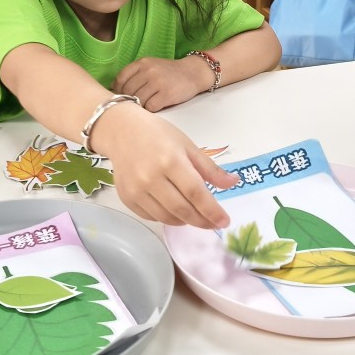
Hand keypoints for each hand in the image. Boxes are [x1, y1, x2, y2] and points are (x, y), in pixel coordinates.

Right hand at [93, 102, 237, 228]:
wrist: (121, 131)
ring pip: (167, 218)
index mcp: (171, 161)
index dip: (212, 211)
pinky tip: (174, 210)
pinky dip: (166, 217)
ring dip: (185, 221)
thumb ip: (210, 168)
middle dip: (202, 221)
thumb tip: (233, 183)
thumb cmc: (158, 135)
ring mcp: (137, 190)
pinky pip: (151, 217)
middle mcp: (151, 178)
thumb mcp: (187, 146)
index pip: (195, 193)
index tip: (225, 221)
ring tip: (194, 215)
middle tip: (214, 223)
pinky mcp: (127, 198)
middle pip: (182, 210)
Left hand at [113, 55, 211, 112]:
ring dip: (140, 106)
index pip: (121, 79)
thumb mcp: (151, 66)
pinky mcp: (166, 94)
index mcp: (142, 63)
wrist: (193, 73)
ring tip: (145, 105)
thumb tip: (115, 89)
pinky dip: (150, 109)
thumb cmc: (169, 72)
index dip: (118, 90)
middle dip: (129, 100)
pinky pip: (150, 107)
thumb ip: (135, 74)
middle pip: (128, 91)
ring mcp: (158, 82)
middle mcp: (149, 71)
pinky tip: (155, 106)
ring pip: (138, 100)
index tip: (122, 96)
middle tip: (135, 104)